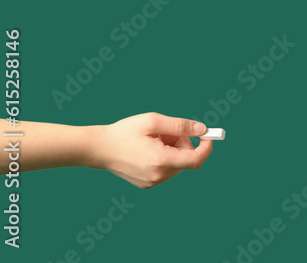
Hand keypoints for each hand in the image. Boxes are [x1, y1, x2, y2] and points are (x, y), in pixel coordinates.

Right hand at [89, 113, 213, 188]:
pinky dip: (163, 158)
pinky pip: (166, 169)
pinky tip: (147, 150)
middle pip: (186, 159)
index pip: (195, 160)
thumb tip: (202, 129)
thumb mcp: (153, 121)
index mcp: (160, 161)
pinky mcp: (146, 184)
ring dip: (172, 150)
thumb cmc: (124, 132)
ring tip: (153, 140)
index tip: (208, 136)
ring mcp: (152, 183)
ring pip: (176, 164)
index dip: (206, 148)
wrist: (98, 149)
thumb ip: (180, 126)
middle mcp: (158, 176)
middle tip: (166, 131)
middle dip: (183, 143)